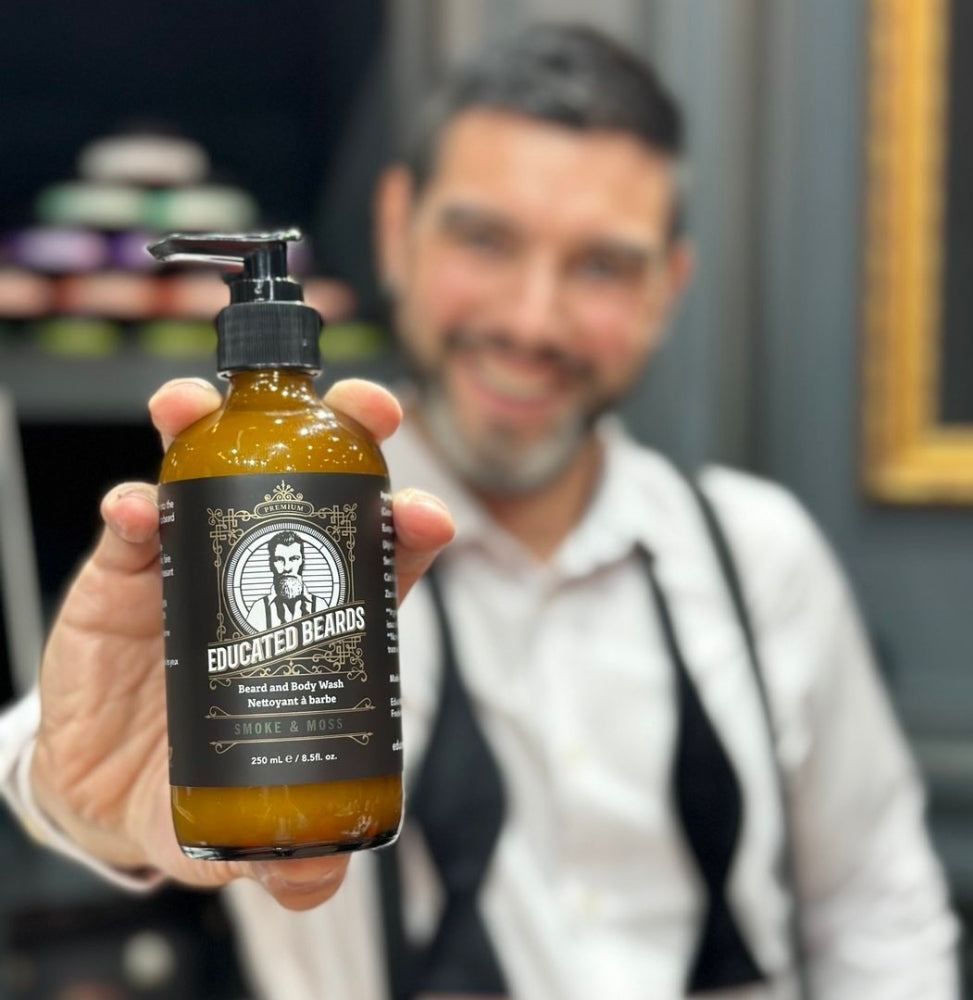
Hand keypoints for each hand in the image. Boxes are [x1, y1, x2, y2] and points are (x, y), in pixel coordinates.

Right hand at [30, 378, 453, 910]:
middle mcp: (267, 575)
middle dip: (345, 439)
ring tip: (202, 410)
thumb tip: (310, 876)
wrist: (109, 782)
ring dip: (213, 435)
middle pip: (317, 489)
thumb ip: (288, 854)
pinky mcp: (129, 572)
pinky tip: (132, 507)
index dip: (408, 530)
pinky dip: (134, 508)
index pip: (380, 562)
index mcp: (319, 622)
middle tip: (363, 411)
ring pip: (217, 477)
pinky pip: (134, 526)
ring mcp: (198, 562)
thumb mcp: (251, 816)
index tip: (426, 514)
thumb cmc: (203, 778)